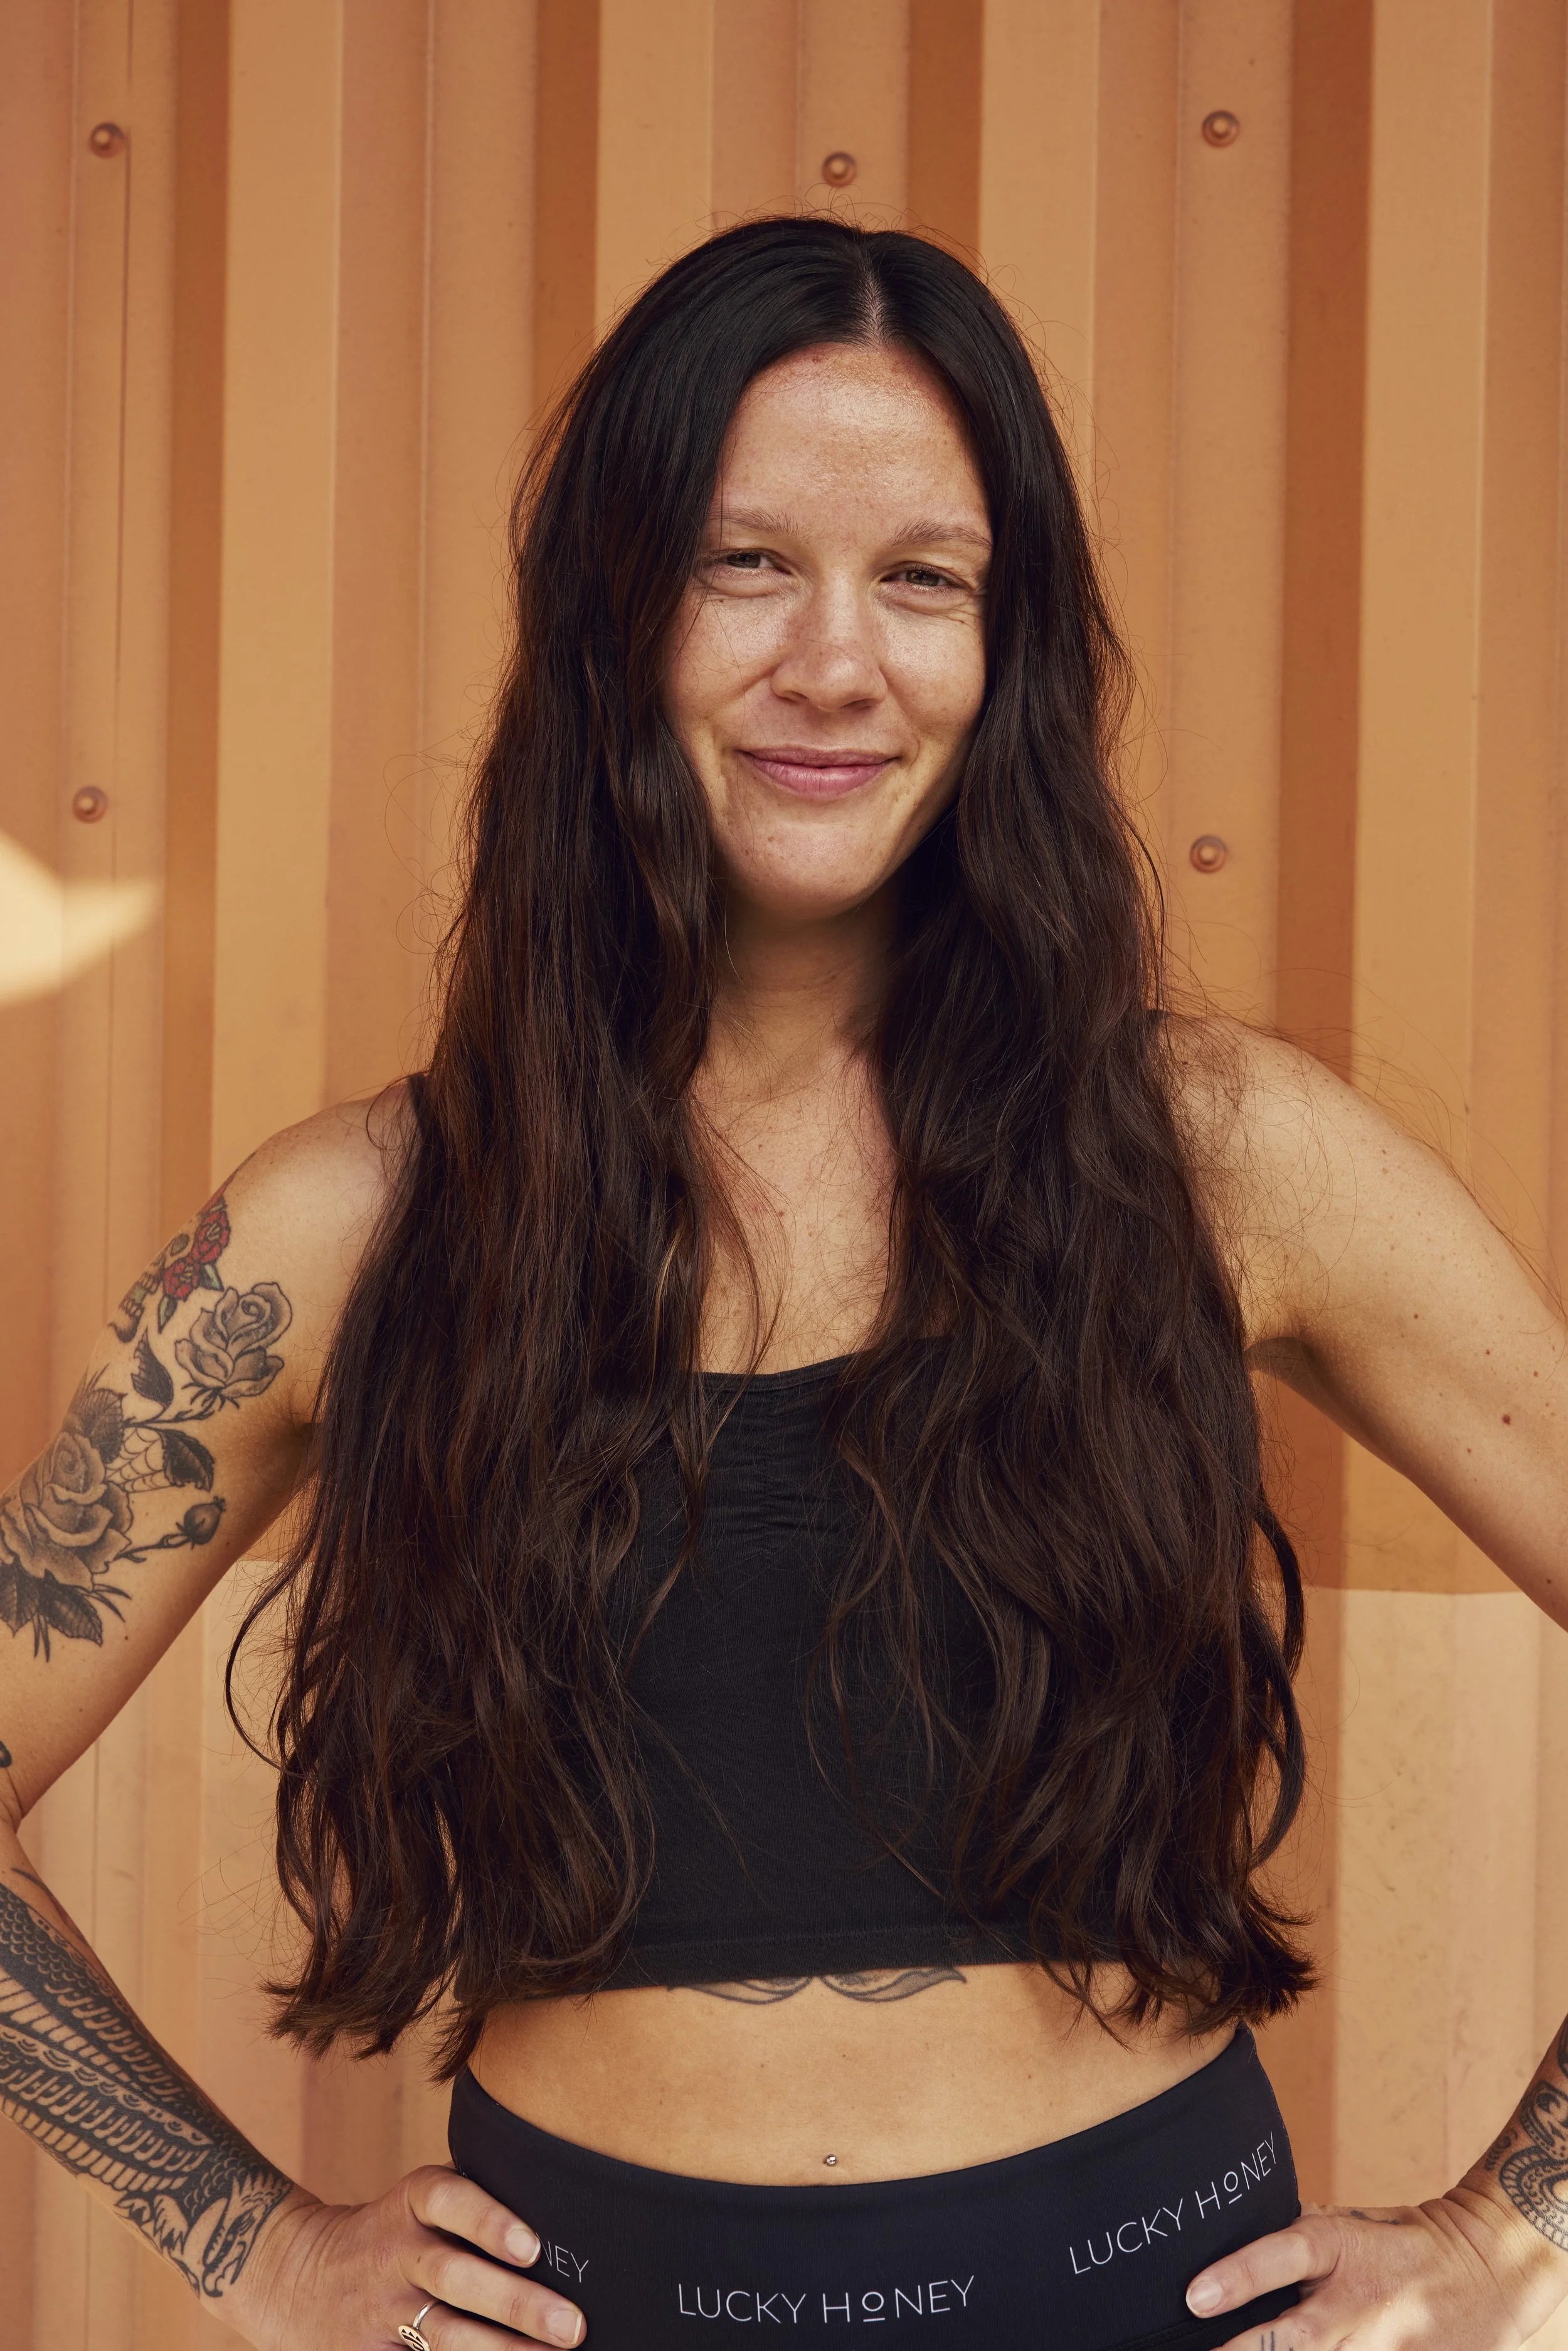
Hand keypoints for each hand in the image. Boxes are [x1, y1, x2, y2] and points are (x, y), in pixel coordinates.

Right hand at [227, 2167, 587, 2349]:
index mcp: (409, 2204)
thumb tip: (557, 2223)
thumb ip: (470, 2204)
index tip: (532, 2246)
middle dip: (516, 2304)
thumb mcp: (415, 2201)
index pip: (449, 2199)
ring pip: (444, 2334)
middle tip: (572, 2325)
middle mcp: (395, 2253)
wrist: (291, 2274)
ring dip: (500, 2350)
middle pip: (455, 2277)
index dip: (489, 2220)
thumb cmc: (390, 2232)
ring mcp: (381, 2309)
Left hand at [1184, 2188, 1567, 2349]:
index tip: (1194, 2297)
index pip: (1283, 2257)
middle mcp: (1358, 2302)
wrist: (1488, 2270)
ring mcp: (1383, 2346)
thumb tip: (1233, 2234)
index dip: (1238, 2277)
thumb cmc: (1401, 2242)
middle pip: (1295, 2339)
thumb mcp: (1349, 2223)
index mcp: (1340, 2248)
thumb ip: (1297, 2235)